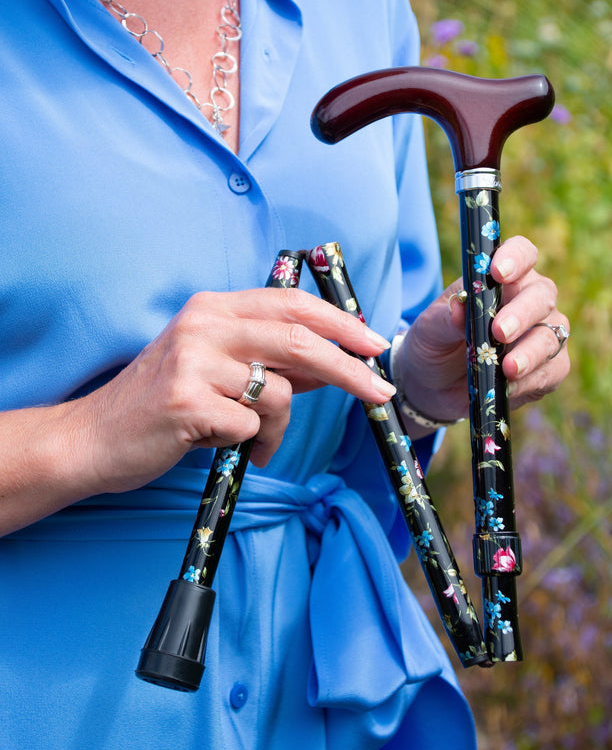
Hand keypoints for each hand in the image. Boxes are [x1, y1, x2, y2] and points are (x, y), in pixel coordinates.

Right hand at [65, 287, 395, 492]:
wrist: (93, 437)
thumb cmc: (162, 404)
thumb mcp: (216, 367)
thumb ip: (270, 360)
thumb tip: (335, 363)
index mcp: (213, 307)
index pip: (292, 304)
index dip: (340, 322)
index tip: (375, 343)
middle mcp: (203, 324)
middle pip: (299, 339)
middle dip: (349, 368)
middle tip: (380, 391)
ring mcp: (192, 361)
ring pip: (278, 391)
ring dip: (279, 427)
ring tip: (258, 442)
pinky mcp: (185, 402)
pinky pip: (250, 425)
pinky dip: (251, 443)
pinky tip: (226, 446)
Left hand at [395, 236, 569, 427]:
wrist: (433, 387)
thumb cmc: (434, 345)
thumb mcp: (429, 330)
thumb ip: (444, 318)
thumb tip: (460, 305)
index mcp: (502, 279)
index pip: (522, 253)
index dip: (515, 257)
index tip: (498, 272)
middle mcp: (529, 301)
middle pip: (542, 295)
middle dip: (522, 313)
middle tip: (499, 332)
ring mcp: (543, 334)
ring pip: (552, 334)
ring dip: (531, 352)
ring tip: (508, 368)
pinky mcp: (548, 368)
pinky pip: (554, 369)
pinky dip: (533, 379)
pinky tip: (511, 386)